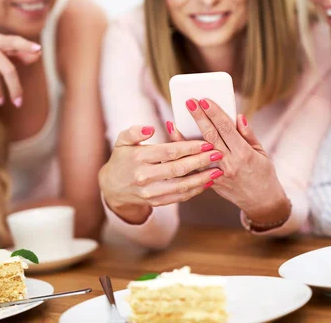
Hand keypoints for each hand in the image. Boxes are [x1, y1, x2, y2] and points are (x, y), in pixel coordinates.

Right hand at [99, 125, 221, 223]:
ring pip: (181, 186)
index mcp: (138, 158)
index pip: (169, 152)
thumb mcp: (122, 141)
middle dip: (201, 161)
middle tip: (218, 154)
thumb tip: (149, 128)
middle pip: (178, 169)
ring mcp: (150, 192)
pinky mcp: (156, 202)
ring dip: (202, 179)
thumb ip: (134, 132)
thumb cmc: (122, 159)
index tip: (206, 143)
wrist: (112, 187)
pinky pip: (179, 197)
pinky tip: (207, 183)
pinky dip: (195, 191)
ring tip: (218, 171)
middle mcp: (144, 176)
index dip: (189, 147)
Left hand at [166, 98, 289, 224]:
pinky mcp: (211, 183)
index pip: (226, 129)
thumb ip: (248, 134)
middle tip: (189, 102)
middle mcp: (229, 163)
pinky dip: (184, 156)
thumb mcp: (261, 152)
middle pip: (210, 137)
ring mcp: (218, 175)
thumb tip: (237, 116)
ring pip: (197, 153)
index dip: (214, 113)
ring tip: (173, 123)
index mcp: (244, 153)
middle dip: (198, 118)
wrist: (261, 202)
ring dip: (183, 138)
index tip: (205, 100)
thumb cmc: (263, 173)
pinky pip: (194, 168)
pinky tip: (174, 145)